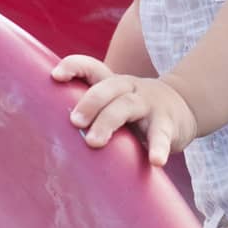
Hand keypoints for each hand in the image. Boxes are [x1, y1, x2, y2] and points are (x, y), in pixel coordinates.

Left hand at [51, 55, 198, 166]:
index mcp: (114, 84)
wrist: (183, 108)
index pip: (93, 68)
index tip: (55, 76)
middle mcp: (130, 89)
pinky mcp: (168, 124)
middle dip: (90, 103)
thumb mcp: (115, 103)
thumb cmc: (136, 111)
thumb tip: (44, 133)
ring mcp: (150, 105)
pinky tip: (155, 161)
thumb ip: (91, 112)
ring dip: (108, 122)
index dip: (74, 67)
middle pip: (109, 88)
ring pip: (127, 106)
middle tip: (74, 122)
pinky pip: (162, 134)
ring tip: (93, 142)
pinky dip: (158, 147)